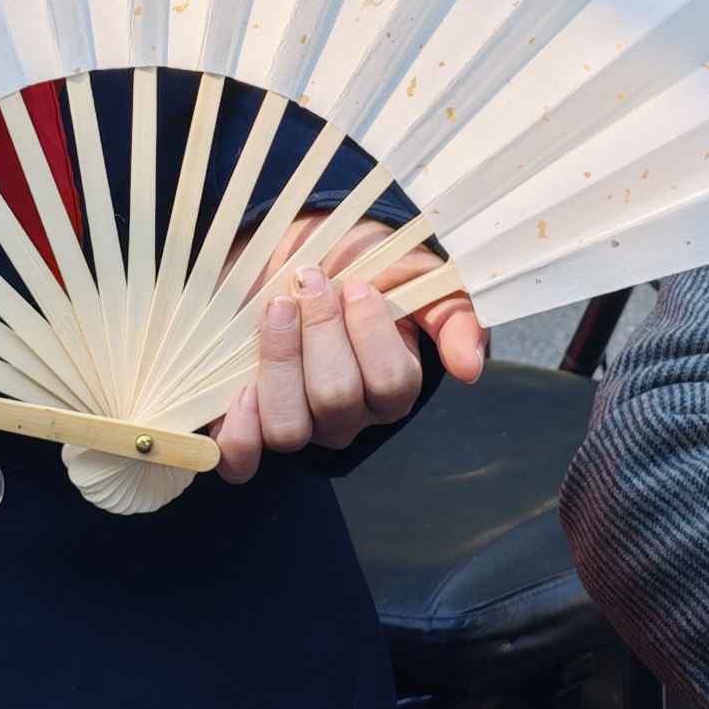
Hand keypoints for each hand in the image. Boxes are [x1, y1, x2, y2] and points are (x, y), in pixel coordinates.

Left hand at [208, 213, 486, 484]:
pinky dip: (238, 433)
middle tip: (311, 281)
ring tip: (277, 309)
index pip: (389, 384)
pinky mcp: (243, 423)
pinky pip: (240, 460)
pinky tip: (242, 390)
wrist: (292, 247)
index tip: (358, 285)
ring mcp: (295, 423)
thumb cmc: (357, 262)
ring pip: (290, 429)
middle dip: (320, 332)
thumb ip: (452, 314)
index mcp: (390, 388)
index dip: (371, 335)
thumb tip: (470, 367)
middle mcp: (344, 417)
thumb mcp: (414, 275)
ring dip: (279, 362)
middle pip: (336, 401)